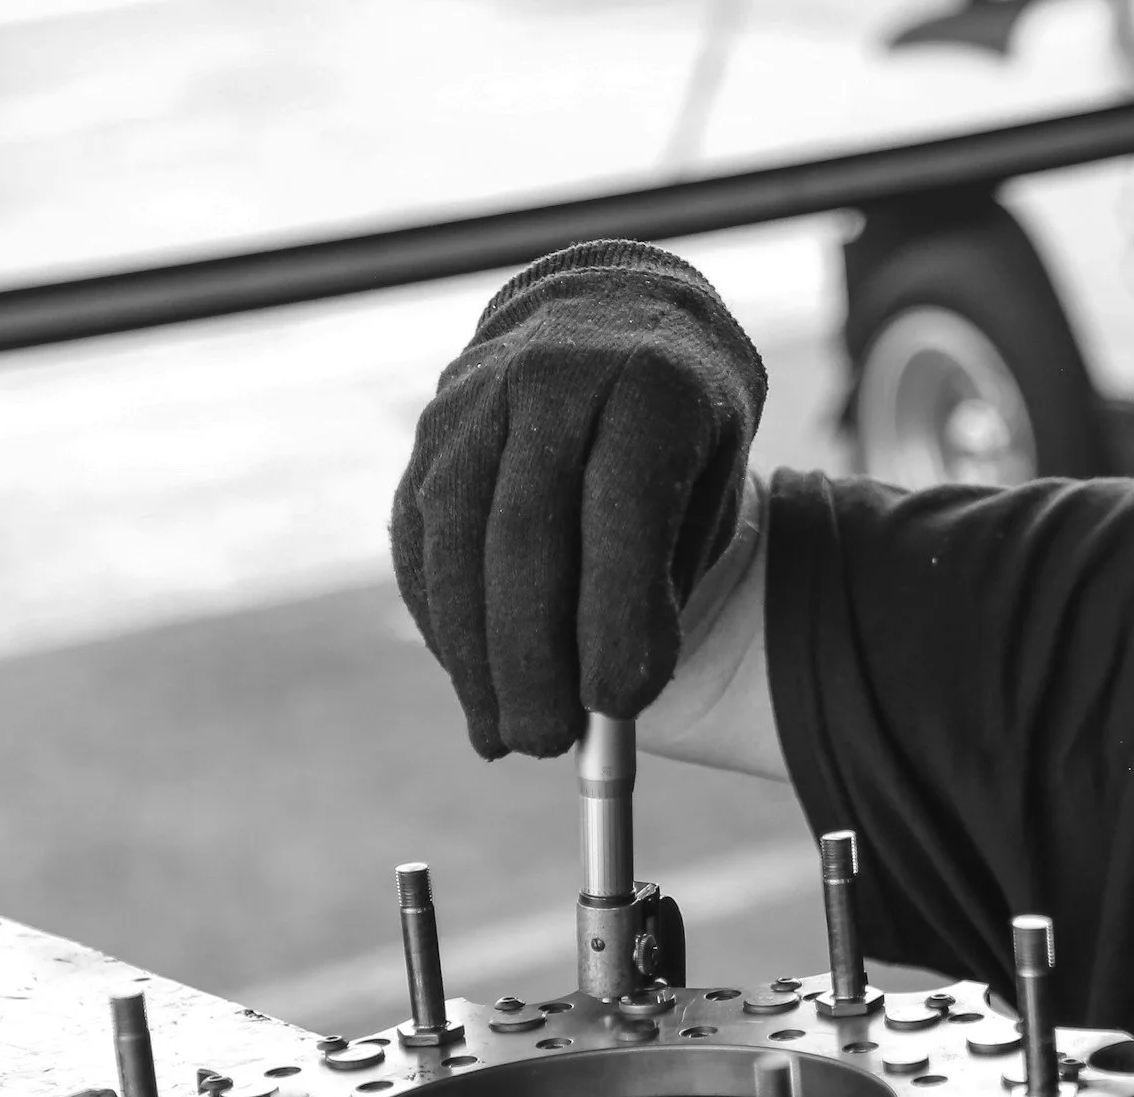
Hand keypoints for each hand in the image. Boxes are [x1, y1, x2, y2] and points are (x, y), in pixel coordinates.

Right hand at [391, 240, 767, 758]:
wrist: (617, 316)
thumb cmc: (683, 431)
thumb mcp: (713, 482)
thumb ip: (667, 575)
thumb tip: (608, 696)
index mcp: (650, 387)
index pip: (622, 509)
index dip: (616, 613)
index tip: (622, 702)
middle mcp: (554, 378)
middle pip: (524, 531)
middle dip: (531, 653)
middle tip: (547, 742)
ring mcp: (478, 397)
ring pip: (456, 537)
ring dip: (472, 652)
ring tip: (505, 735)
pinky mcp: (431, 430)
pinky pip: (420, 536)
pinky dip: (441, 619)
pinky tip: (470, 682)